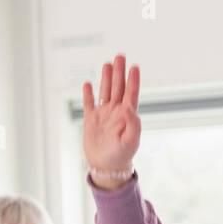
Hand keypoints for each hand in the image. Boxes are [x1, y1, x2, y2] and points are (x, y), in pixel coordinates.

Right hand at [82, 54, 140, 185]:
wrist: (107, 167)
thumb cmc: (121, 156)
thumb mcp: (130, 141)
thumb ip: (133, 124)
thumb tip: (130, 108)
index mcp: (127, 116)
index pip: (131, 94)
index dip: (133, 80)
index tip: (135, 66)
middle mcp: (116, 112)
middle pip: (118, 88)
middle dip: (119, 72)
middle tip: (120, 56)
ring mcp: (103, 114)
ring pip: (106, 91)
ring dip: (107, 78)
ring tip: (108, 64)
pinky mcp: (91, 119)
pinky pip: (89, 103)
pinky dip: (88, 93)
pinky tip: (88, 84)